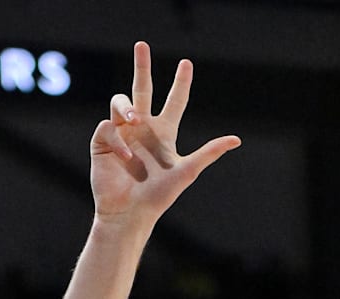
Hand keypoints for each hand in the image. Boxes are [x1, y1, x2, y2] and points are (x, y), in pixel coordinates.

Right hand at [90, 41, 240, 231]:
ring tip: (135, 121)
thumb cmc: (159, 197)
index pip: (174, 101)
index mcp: (163, 132)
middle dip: (141, 66)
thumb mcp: (188, 171)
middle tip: (141, 45)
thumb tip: (236, 139)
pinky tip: (126, 159)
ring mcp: (121, 134)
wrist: (130, 213)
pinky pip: (107, 128)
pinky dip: (118, 141)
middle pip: (141, 88)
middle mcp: (142, 129)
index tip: (187, 63)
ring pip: (120, 103)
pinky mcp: (103, 143)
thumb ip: (209, 152)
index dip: (181, 83)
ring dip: (127, 109)